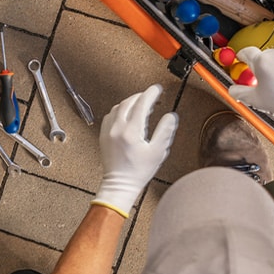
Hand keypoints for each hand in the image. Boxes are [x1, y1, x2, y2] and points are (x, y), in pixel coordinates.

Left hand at [92, 84, 177, 216]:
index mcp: (131, 131)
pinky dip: (120, 110)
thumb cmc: (138, 171)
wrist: (120, 184)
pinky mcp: (103, 135)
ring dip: (130, 102)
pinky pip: (111, 115)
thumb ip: (165, 131)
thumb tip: (170, 116)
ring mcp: (108, 131)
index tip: (157, 89)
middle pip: (129, 102)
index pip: (142, 104)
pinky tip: (127, 114)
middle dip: (141, 96)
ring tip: (141, 104)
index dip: (151, 93)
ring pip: (118, 107)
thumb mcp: (158, 152)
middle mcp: (117, 128)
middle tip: (152, 96)